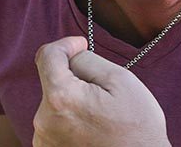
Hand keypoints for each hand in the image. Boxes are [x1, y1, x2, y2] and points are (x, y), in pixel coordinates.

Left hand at [32, 37, 170, 146]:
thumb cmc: (137, 129)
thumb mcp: (121, 81)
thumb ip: (87, 60)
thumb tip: (71, 54)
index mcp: (60, 97)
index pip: (47, 55)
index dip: (66, 44)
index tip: (80, 45)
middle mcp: (44, 119)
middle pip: (52, 80)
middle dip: (73, 77)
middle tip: (103, 91)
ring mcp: (43, 138)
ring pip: (54, 101)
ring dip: (72, 99)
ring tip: (101, 115)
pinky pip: (54, 121)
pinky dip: (70, 117)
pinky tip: (92, 128)